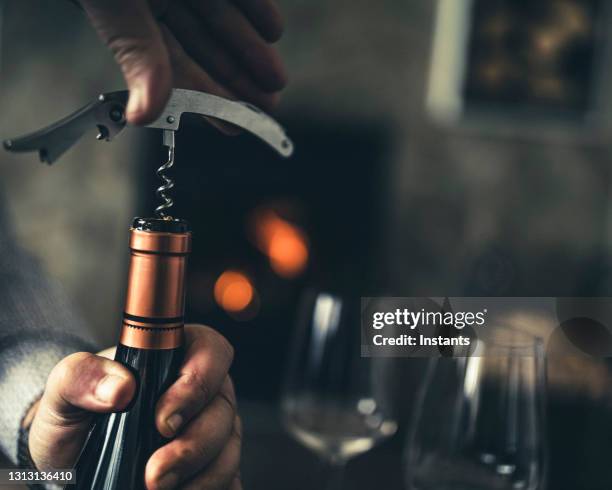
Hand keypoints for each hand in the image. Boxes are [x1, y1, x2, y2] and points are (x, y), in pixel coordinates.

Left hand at [25, 325, 239, 489]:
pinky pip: (229, 481)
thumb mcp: (64, 391)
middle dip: (193, 446)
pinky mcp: (213, 469)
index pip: (211, 352)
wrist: (71, 462)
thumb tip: (120, 388)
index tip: (163, 420)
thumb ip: (83, 375)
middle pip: (222, 409)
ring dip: (200, 478)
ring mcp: (213, 432)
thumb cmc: (77, 416)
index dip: (198, 382)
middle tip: (154, 474)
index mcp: (177, 357)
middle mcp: (203, 393)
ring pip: (229, 451)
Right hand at [78, 0, 286, 123]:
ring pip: (221, 20)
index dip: (204, 100)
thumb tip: (142, 117)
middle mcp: (158, 2)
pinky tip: (273, 29)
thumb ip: (139, 56)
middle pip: (202, 49)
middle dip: (236, 81)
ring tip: (277, 81)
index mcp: (131, 20)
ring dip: (250, 51)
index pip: (172, 71)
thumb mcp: (124, 8)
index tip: (234, 126)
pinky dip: (254, 6)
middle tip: (266, 109)